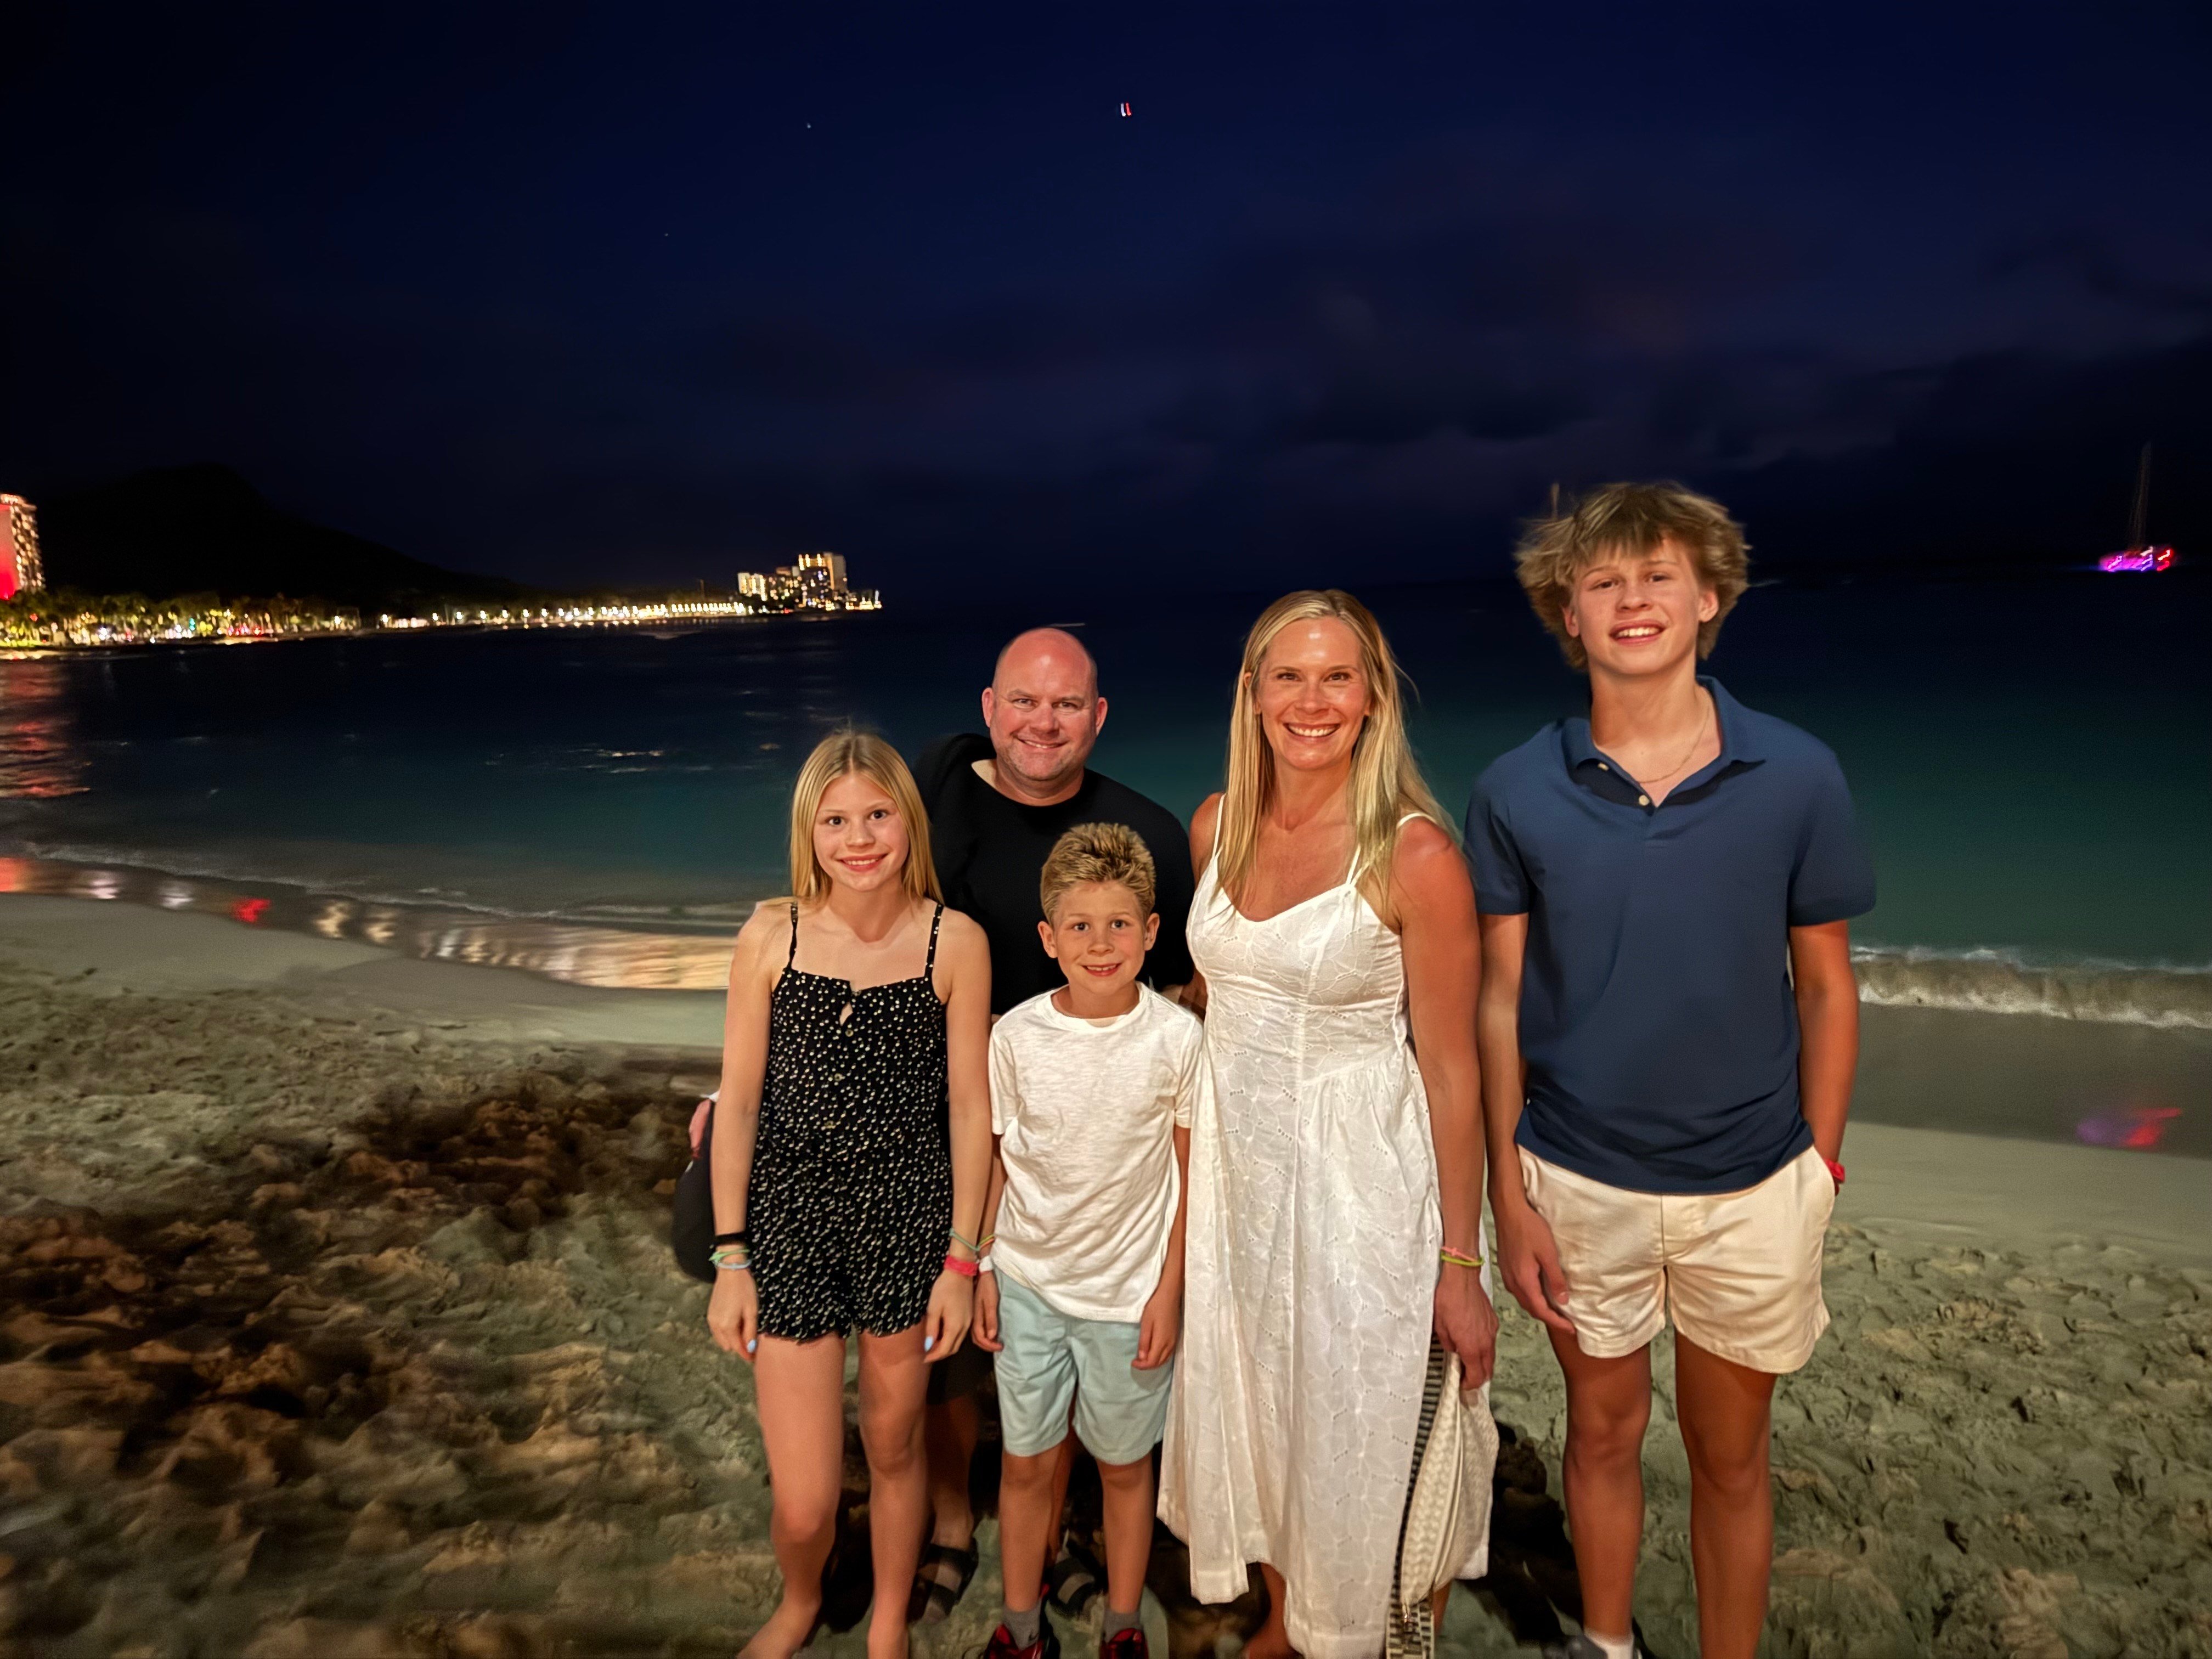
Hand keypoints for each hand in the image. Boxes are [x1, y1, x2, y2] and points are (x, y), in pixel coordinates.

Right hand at [707, 1269, 758, 1361]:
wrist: (730, 1271)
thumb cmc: (744, 1289)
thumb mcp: (752, 1310)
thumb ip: (750, 1331)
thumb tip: (750, 1349)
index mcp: (727, 1326)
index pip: (737, 1348)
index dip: (746, 1354)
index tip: (754, 1358)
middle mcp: (716, 1326)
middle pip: (728, 1346)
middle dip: (739, 1346)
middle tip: (751, 1338)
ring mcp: (711, 1320)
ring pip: (721, 1340)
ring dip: (732, 1339)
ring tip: (744, 1327)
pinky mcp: (710, 1314)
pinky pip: (717, 1331)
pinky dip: (726, 1332)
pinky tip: (735, 1322)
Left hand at [922, 1270, 973, 1362]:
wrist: (960, 1273)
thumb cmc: (944, 1289)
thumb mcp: (933, 1309)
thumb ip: (932, 1329)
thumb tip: (928, 1345)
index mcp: (955, 1327)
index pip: (944, 1350)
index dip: (933, 1356)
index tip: (923, 1358)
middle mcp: (965, 1328)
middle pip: (953, 1349)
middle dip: (940, 1354)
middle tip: (927, 1353)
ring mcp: (969, 1322)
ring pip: (958, 1342)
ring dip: (946, 1347)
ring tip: (933, 1345)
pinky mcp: (970, 1317)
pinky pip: (961, 1334)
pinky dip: (951, 1339)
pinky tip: (943, 1334)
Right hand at [972, 1271, 1003, 1351]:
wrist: (979, 1273)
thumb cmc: (987, 1286)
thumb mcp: (991, 1301)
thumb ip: (990, 1319)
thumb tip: (991, 1336)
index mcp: (975, 1318)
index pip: (981, 1338)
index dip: (990, 1345)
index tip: (1000, 1347)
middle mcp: (971, 1320)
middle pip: (977, 1339)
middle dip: (987, 1346)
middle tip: (998, 1348)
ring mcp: (971, 1316)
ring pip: (976, 1334)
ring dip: (984, 1341)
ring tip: (994, 1343)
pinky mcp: (973, 1312)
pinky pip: (976, 1328)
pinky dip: (982, 1334)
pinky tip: (989, 1333)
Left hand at [1135, 1277, 1181, 1368]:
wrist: (1169, 1295)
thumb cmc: (1156, 1307)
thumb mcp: (1146, 1324)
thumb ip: (1144, 1342)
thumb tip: (1142, 1358)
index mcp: (1162, 1341)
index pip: (1152, 1361)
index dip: (1142, 1366)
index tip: (1133, 1363)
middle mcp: (1170, 1344)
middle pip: (1159, 1363)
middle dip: (1147, 1366)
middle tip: (1137, 1362)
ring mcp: (1174, 1341)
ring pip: (1165, 1359)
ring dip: (1154, 1363)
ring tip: (1143, 1359)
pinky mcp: (1175, 1337)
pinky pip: (1168, 1354)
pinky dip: (1160, 1358)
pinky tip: (1154, 1354)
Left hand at [1432, 1265, 1497, 1388]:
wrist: (1461, 1278)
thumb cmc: (1448, 1299)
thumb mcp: (1440, 1327)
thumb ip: (1449, 1345)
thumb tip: (1454, 1351)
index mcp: (1472, 1347)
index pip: (1477, 1376)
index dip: (1470, 1385)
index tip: (1463, 1386)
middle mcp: (1485, 1342)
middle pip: (1488, 1370)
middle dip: (1478, 1378)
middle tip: (1466, 1377)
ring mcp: (1492, 1331)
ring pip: (1491, 1356)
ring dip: (1481, 1363)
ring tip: (1468, 1360)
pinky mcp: (1493, 1321)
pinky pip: (1491, 1341)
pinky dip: (1484, 1347)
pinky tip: (1473, 1341)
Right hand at [1493, 1197, 1575, 1335]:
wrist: (1508, 1210)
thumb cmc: (1529, 1228)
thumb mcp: (1548, 1253)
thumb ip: (1555, 1279)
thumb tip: (1563, 1301)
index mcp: (1524, 1281)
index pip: (1541, 1310)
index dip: (1557, 1322)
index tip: (1571, 1329)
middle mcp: (1513, 1283)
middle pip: (1532, 1309)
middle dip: (1549, 1319)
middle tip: (1566, 1324)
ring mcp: (1508, 1276)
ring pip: (1525, 1301)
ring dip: (1540, 1309)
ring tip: (1556, 1312)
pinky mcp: (1507, 1268)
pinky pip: (1521, 1291)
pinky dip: (1533, 1298)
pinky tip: (1541, 1294)